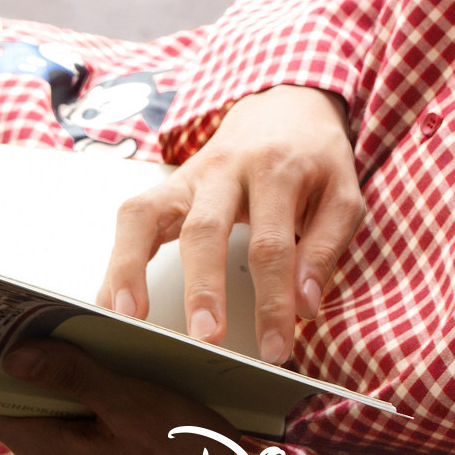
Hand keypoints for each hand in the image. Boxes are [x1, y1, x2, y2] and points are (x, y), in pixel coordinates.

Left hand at [0, 338, 242, 454]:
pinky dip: (65, 378)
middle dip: (1, 357)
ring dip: (37, 364)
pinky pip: (66, 408)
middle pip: (8, 401)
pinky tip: (78, 348)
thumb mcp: (133, 405)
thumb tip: (13, 355)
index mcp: (52, 452)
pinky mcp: (98, 450)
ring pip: (39, 402)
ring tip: (31, 317)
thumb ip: (75, 377)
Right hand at [95, 84, 362, 365]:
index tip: (275, 348)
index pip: (272, 245)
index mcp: (275, 169)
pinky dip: (118, 261)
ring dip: (132, 268)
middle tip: (206, 339)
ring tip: (128, 319)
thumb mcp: (342, 194)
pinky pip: (132, 217)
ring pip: (147, 215)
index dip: (273, 301)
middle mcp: (224, 168)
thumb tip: (305, 305)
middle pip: (204, 229)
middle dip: (202, 288)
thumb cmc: (313, 157)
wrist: (284, 106)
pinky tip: (111, 302)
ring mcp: (189, 175)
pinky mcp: (168, 185)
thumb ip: (324, 248)